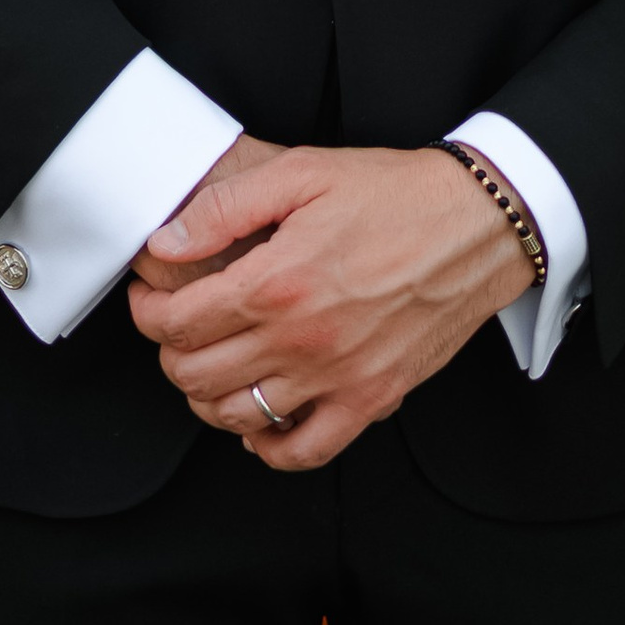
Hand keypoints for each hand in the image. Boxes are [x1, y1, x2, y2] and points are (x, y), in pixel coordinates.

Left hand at [127, 143, 534, 471]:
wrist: (477, 225)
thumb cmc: (396, 195)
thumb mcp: (304, 173)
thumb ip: (227, 206)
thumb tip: (168, 242)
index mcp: (277, 282)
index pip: (178, 323)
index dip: (148, 313)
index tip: (150, 299)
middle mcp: (301, 341)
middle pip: (196, 375)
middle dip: (170, 354)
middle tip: (175, 329)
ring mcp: (336, 379)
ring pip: (237, 418)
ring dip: (208, 398)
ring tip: (212, 367)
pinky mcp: (370, 400)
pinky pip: (302, 452)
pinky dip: (269, 446)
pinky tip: (261, 421)